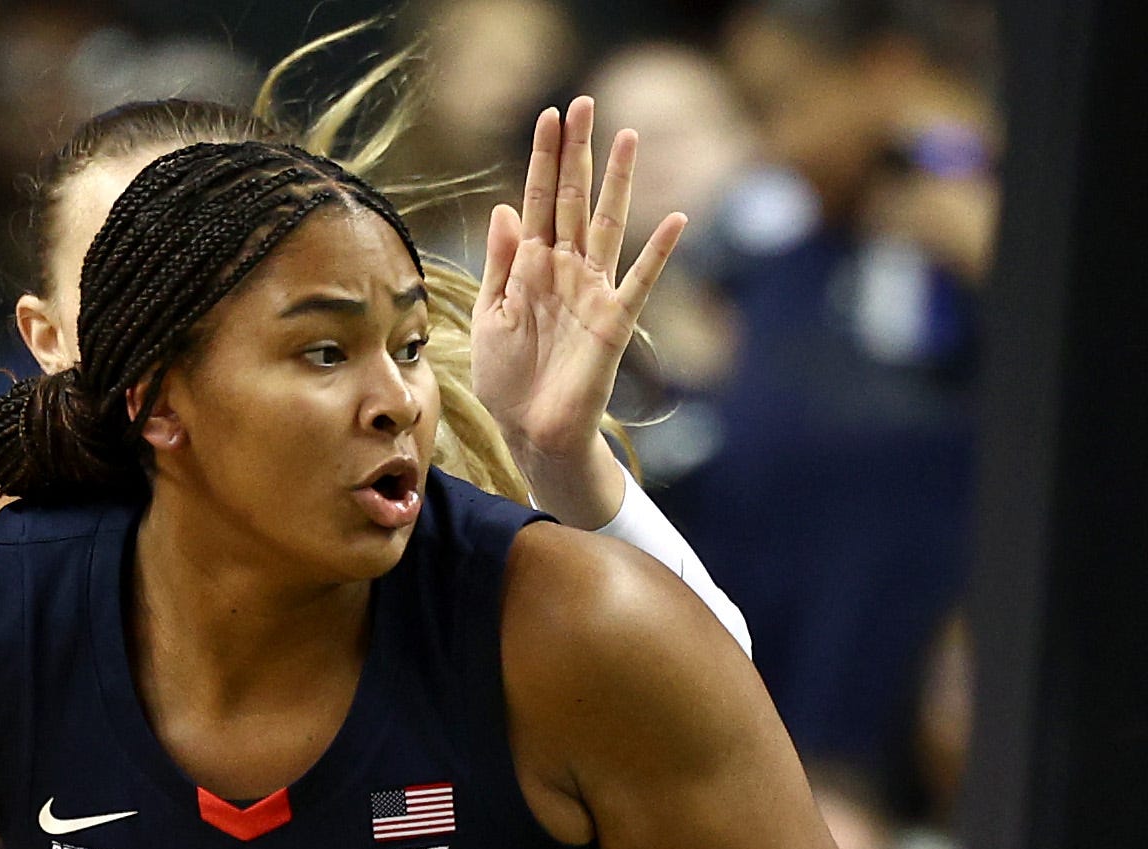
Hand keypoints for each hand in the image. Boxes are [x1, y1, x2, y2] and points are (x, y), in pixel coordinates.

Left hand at [473, 97, 687, 520]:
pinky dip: (657, 253)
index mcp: (531, 268)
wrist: (529, 431)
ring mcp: (592, 292)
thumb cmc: (507, 378)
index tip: (548, 116)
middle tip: (584, 103)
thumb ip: (500, 265)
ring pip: (606, 225)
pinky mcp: (614, 322)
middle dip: (576, 153)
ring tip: (627, 138)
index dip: (541, 160)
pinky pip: (639, 282)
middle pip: (572, 200)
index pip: (537, 202)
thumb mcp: (489, 317)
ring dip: (617, 183)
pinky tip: (674, 220)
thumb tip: (504, 210)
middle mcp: (565, 271)